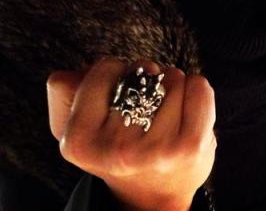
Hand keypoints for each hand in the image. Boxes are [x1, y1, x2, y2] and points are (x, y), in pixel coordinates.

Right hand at [46, 57, 216, 210]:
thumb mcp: (83, 124)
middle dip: (146, 80)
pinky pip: (199, 87)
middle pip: (142, 69)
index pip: (105, 68)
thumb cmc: (119, 149)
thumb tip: (74, 73)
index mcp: (78, 141)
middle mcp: (115, 150)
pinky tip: (187, 112)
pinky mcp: (190, 148)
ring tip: (164, 116)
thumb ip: (66, 90)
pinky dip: (197, 90)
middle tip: (144, 110)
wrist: (153, 199)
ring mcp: (156, 151)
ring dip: (172, 87)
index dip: (116, 72)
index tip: (119, 95)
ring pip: (173, 77)